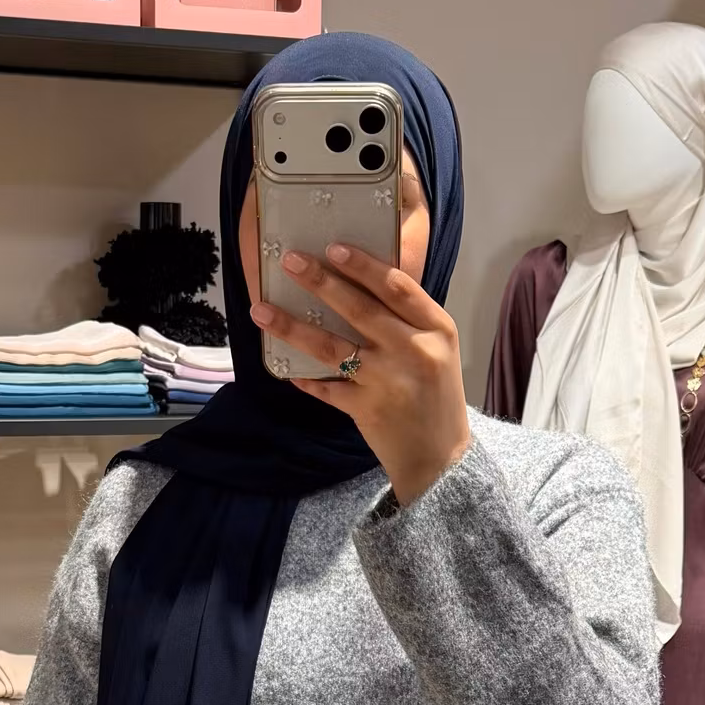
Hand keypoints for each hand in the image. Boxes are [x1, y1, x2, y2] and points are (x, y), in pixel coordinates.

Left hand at [251, 242, 471, 505]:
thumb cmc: (437, 396)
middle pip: (360, 309)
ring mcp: (388, 381)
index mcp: (436, 328)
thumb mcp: (437, 350)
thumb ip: (408, 320)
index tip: (333, 247)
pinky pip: (327, 388)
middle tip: (289, 260)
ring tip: (262, 310)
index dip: (363, 265)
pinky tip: (285, 370)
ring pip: (332, 347)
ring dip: (293, 327)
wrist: (442, 458)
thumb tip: (356, 284)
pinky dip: (306, 378)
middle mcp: (413, 351)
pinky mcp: (367, 410)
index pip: (397, 287)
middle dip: (321, 282)